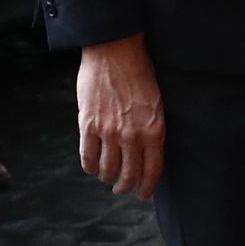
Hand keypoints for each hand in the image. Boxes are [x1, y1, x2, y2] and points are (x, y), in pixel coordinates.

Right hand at [76, 34, 164, 200]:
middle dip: (125, 186)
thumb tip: (148, 153)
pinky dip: (89, 166)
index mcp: (154, 131)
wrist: (115, 51)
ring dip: (107, 177)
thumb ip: (152, 130)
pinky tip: (92, 167)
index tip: (142, 194)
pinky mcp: (88, 124)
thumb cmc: (139, 73)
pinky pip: (87, 155)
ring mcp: (109, 131)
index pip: (152, 170)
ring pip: (107, 168)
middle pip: (128, 174)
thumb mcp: (157, 104)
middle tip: (122, 188)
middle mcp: (132, 136)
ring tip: (107, 177)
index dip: (146, 187)